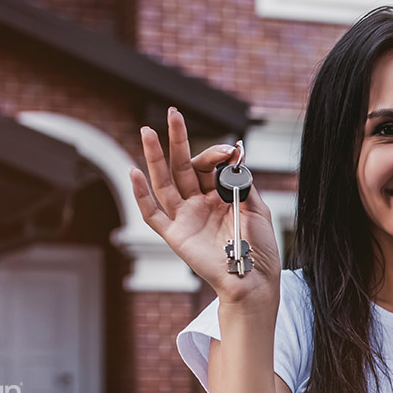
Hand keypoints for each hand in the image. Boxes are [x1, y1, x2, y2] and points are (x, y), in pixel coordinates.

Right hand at [129, 108, 281, 310]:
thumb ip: (243, 184)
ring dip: (155, 157)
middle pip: (183, 166)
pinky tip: (133, 172)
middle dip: (177, 139)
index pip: (209, 166)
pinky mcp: (175, 235)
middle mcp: (200, 203)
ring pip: (164, 182)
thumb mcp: (258, 209)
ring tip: (147, 132)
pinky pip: (153, 213)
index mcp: (220, 195)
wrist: (254, 279)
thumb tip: (234, 158)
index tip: (228, 150)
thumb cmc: (259, 249)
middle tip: (173, 113)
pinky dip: (141, 194)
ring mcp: (186, 218)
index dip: (215, 154)